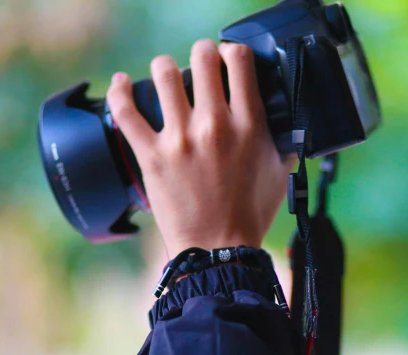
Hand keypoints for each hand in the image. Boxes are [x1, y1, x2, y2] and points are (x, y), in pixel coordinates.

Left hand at [106, 39, 296, 255]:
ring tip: (165, 73)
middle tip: (199, 63)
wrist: (218, 249)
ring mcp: (180, 138)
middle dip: (201, 53)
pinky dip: (119, 91)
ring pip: (164, 74)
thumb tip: (287, 125)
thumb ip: (283, 142)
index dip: (232, 52)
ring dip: (164, 67)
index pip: (239, 61)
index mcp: (248, 125)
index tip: (228, 58)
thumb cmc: (249, 215)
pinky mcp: (152, 155)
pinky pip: (126, 111)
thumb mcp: (278, 173)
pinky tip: (120, 82)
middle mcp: (214, 125)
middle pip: (202, 58)